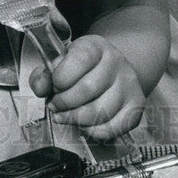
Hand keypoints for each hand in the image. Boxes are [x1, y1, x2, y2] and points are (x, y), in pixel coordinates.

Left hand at [29, 34, 145, 138]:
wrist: (112, 71)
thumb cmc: (82, 68)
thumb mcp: (61, 63)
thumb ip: (45, 74)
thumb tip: (40, 87)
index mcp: (95, 46)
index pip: (79, 60)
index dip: (60, 78)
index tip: (53, 86)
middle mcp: (116, 62)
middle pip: (87, 90)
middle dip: (63, 103)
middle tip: (55, 105)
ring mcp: (129, 84)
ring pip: (99, 112)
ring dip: (75, 119)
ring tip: (65, 115)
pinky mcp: (136, 105)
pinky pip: (112, 128)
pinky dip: (92, 131)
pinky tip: (83, 124)